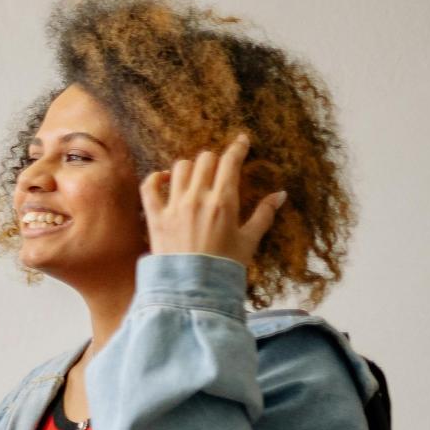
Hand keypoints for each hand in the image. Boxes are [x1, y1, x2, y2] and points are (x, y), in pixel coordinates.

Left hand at [141, 133, 284, 271]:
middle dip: (215, 159)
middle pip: (205, 159)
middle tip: (220, 167)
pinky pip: (149, 186)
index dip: (237, 148)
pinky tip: (165, 180)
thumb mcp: (250, 240)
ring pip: (180, 168)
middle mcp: (197, 198)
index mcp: (224, 202)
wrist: (192, 288)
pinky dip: (156, 178)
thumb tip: (281, 194)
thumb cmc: (224, 266)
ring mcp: (173, 206)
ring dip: (190, 167)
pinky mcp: (154, 216)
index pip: (230, 162)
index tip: (242, 141)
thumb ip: (264, 214)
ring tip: (197, 176)